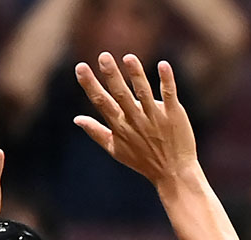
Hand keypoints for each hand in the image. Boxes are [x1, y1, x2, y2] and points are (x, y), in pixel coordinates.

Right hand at [74, 53, 198, 189]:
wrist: (174, 173)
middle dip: (112, 76)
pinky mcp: (173, 115)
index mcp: (120, 127)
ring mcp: (156, 117)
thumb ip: (96, 132)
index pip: (101, 103)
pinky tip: (163, 65)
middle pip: (121, 95)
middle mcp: (136, 121)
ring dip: (137, 75)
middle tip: (103, 56)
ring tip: (129, 58)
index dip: (90, 85)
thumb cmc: (143, 161)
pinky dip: (166, 80)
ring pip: (144, 93)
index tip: (81, 67)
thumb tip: (77, 118)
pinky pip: (170, 95)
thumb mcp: (116, 150)